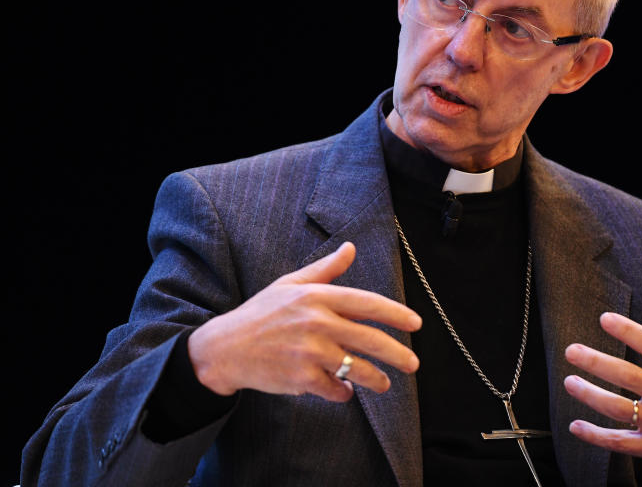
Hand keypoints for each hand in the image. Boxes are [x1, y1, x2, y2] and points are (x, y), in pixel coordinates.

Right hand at [188, 242, 421, 401]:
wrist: (225, 348)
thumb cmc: (261, 314)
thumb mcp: (291, 284)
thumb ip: (325, 269)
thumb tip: (351, 248)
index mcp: (317, 296)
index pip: (366, 303)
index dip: (395, 314)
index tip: (415, 324)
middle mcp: (316, 322)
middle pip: (370, 339)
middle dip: (398, 354)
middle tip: (413, 364)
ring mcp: (309, 351)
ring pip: (358, 369)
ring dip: (376, 380)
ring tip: (384, 384)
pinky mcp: (301, 378)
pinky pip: (336, 389)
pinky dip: (343, 392)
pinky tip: (345, 390)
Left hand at [563, 297, 641, 486]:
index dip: (628, 331)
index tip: (604, 318)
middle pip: (628, 376)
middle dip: (596, 362)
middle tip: (571, 350)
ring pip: (618, 409)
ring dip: (590, 395)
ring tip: (569, 382)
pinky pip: (620, 442)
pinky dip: (595, 436)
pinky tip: (575, 426)